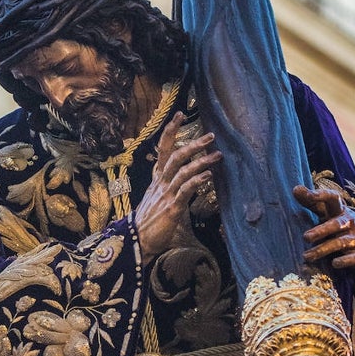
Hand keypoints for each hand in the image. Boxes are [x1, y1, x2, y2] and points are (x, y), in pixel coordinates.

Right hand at [135, 113, 221, 263]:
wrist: (136, 241)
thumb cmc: (149, 224)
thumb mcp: (159, 202)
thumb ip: (171, 191)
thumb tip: (187, 187)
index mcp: (157, 179)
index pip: (163, 149)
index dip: (170, 130)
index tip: (179, 114)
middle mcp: (160, 183)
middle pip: (175, 155)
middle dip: (193, 144)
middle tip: (211, 136)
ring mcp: (165, 194)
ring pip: (182, 170)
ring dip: (201, 161)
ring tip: (217, 155)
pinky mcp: (172, 207)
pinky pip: (185, 189)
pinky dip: (196, 180)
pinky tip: (208, 175)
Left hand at [294, 185, 354, 269]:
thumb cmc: (338, 223)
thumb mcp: (327, 212)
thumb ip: (311, 202)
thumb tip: (295, 188)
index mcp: (339, 210)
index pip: (333, 198)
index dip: (321, 195)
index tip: (308, 195)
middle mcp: (349, 222)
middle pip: (336, 224)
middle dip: (321, 230)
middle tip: (305, 237)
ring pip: (341, 243)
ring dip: (323, 249)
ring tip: (307, 256)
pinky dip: (345, 260)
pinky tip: (335, 264)